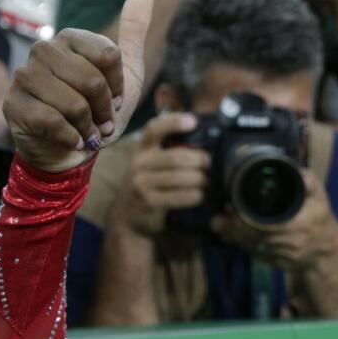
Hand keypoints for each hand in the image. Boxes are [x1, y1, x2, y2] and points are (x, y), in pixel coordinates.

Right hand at [4, 0, 152, 172]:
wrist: (68, 150)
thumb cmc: (97, 111)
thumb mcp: (126, 75)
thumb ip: (133, 35)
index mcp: (71, 39)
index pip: (109, 56)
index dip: (118, 87)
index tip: (114, 100)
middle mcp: (44, 50)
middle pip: (93, 81)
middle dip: (105, 112)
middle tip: (101, 122)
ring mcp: (25, 75)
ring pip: (74, 104)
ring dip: (88, 128)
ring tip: (85, 131)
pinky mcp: (13, 103)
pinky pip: (54, 122)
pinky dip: (71, 138)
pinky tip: (69, 139)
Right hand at [114, 112, 209, 236]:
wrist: (129, 217)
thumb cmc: (148, 185)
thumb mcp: (151, 164)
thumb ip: (168, 150)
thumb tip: (201, 137)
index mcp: (141, 149)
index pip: (154, 129)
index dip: (174, 122)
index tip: (194, 121)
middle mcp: (138, 163)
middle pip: (176, 157)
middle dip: (198, 160)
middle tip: (208, 163)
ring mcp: (141, 183)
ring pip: (179, 177)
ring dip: (199, 179)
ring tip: (206, 181)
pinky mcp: (149, 202)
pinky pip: (179, 196)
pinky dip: (195, 195)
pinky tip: (199, 196)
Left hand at [210, 170, 337, 271]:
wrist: (325, 251)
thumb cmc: (320, 219)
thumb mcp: (320, 197)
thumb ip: (309, 181)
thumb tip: (291, 167)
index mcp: (299, 224)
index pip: (265, 224)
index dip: (245, 218)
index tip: (231, 206)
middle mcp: (289, 243)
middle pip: (254, 236)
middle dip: (233, 226)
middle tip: (220, 215)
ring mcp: (281, 255)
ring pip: (251, 246)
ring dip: (232, 236)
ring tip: (219, 224)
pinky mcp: (274, 262)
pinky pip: (253, 253)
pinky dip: (239, 244)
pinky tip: (228, 235)